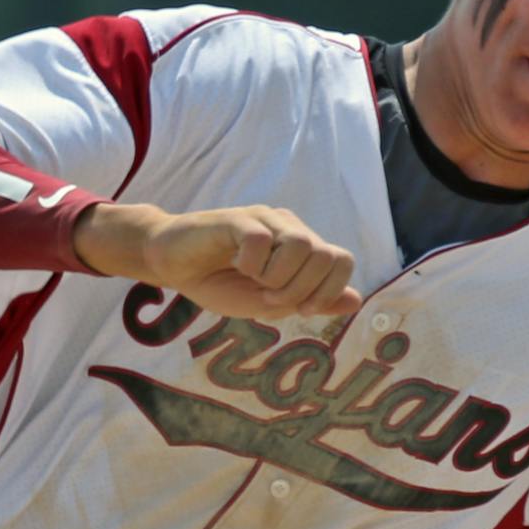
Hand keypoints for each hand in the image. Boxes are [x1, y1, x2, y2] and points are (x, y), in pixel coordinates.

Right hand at [74, 203, 360, 320]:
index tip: (299, 308)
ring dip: (279, 279)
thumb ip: (310, 301)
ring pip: (302, 245)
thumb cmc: (218, 282)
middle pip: (326, 255)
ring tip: (255, 283)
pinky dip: (252, 265)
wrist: (172, 265)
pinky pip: (262, 241)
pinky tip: (236, 265)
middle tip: (269, 298)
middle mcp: (289, 227)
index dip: (328, 291)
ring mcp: (264, 220)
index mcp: (300, 247)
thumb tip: (355, 301)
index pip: (341, 260)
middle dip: (302, 290)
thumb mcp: (268, 302)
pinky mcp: (237, 219)